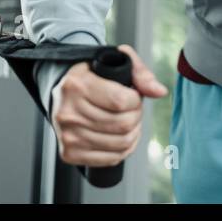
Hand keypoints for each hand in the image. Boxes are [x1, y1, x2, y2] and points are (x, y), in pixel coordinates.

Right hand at [50, 43, 167, 167]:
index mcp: (77, 85)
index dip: (136, 100)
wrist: (62, 94)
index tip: (133, 95)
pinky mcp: (70, 153)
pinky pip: (111, 158)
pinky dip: (124, 150)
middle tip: (132, 109)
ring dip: (133, 133)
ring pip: (120, 143)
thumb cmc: (92, 77)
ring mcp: (68, 135)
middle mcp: (68, 112)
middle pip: (123, 124)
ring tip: (128, 121)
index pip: (120, 101)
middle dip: (136, 116)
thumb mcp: (115, 62)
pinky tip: (122, 137)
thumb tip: (159, 91)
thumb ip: (140, 73)